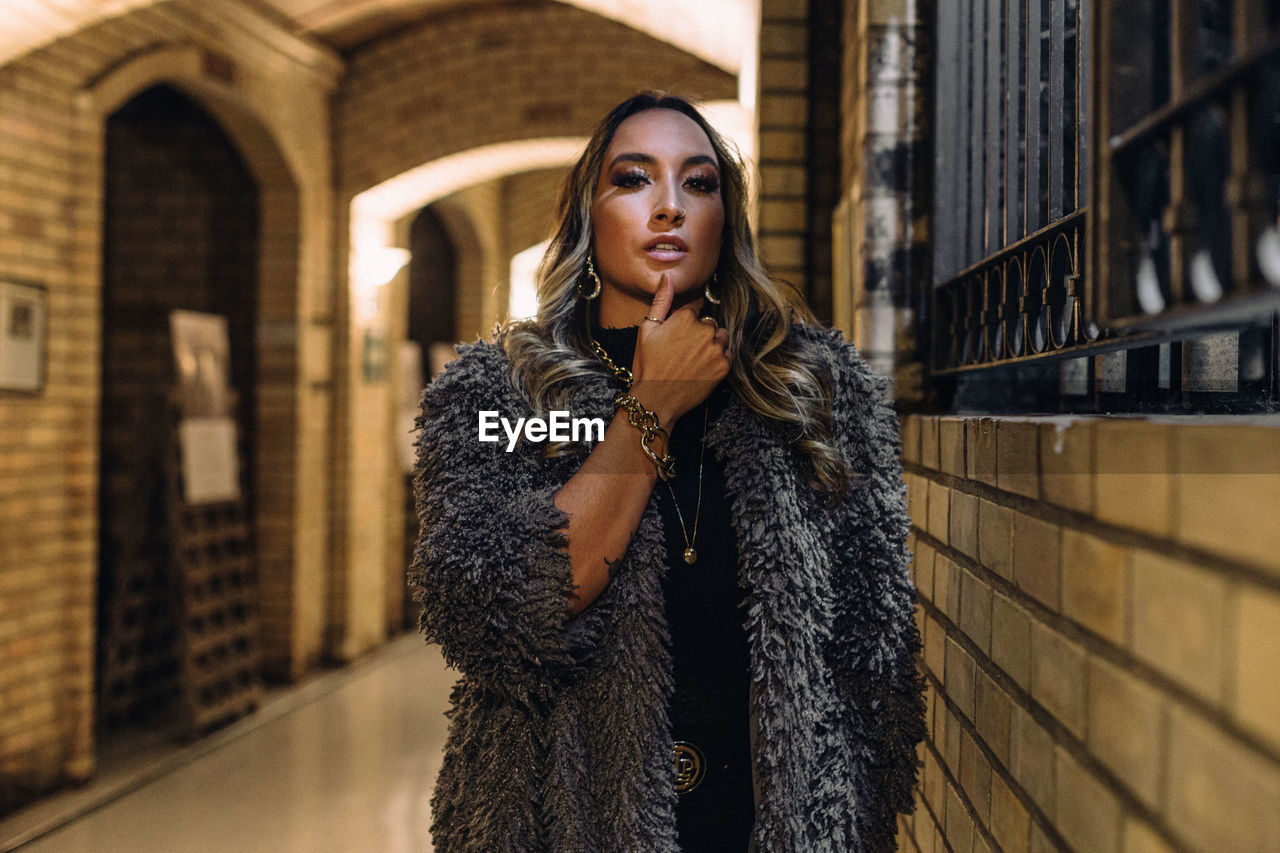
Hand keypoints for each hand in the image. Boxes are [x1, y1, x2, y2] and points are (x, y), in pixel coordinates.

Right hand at [629, 274, 729, 424]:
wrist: (657, 399)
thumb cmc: (648, 365)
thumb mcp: (647, 330)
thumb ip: (661, 301)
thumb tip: (668, 277)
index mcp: (685, 317)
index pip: (694, 310)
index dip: (685, 324)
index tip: (677, 338)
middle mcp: (704, 330)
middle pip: (709, 323)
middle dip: (700, 334)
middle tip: (683, 352)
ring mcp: (716, 348)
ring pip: (721, 337)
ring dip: (712, 345)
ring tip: (694, 360)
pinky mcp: (724, 366)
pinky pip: (727, 355)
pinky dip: (718, 360)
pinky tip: (702, 369)